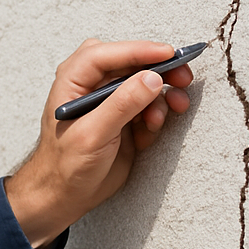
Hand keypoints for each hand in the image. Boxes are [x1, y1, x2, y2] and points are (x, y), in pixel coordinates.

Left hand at [5, 39, 193, 246]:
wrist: (64, 197)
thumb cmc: (66, 165)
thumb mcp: (93, 134)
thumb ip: (122, 104)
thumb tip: (152, 78)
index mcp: (73, 81)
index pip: (106, 54)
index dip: (138, 50)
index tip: (168, 54)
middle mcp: (92, 87)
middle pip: (130, 64)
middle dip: (159, 69)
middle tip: (184, 77)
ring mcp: (110, 103)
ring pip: (144, 86)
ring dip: (162, 96)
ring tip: (176, 107)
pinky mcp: (124, 120)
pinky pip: (149, 108)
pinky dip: (156, 116)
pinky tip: (151, 132)